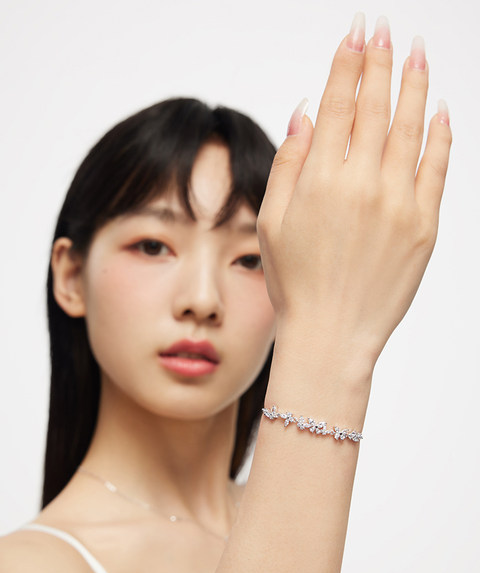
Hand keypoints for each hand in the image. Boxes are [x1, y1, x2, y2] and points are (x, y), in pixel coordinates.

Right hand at [257, 14, 451, 363]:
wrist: (332, 335)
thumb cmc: (295, 283)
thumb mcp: (271, 222)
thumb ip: (289, 162)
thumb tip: (306, 111)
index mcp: (321, 180)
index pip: (340, 104)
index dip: (349, 62)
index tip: (358, 31)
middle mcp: (363, 183)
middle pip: (377, 107)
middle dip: (382, 60)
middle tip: (386, 27)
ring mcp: (399, 204)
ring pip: (412, 129)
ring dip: (415, 86)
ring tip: (418, 52)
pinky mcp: (425, 226)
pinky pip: (437, 169)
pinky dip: (441, 135)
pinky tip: (441, 110)